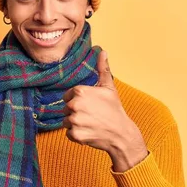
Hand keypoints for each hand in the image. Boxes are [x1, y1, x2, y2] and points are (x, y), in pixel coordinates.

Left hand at [62, 50, 147, 171]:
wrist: (121, 133)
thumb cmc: (114, 109)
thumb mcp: (109, 87)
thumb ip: (102, 69)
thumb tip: (102, 51)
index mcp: (80, 91)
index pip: (68, 96)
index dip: (78, 101)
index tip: (90, 105)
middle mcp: (75, 105)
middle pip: (66, 109)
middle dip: (76, 112)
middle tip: (92, 115)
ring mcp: (75, 121)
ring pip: (66, 121)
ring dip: (76, 124)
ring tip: (91, 123)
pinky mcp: (75, 134)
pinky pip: (68, 133)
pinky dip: (77, 135)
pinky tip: (89, 132)